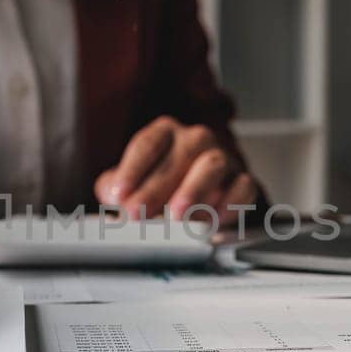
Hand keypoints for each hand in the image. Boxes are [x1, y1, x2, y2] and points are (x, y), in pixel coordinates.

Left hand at [94, 116, 257, 223]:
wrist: (199, 194)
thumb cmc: (161, 184)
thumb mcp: (131, 183)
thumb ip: (114, 188)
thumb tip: (107, 198)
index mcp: (166, 133)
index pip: (148, 144)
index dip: (132, 169)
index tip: (118, 194)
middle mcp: (196, 140)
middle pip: (181, 154)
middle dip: (156, 187)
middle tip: (138, 213)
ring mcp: (222, 158)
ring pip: (213, 165)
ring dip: (194, 190)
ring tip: (177, 216)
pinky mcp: (241, 181)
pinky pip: (242, 186)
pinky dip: (231, 201)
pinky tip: (214, 218)